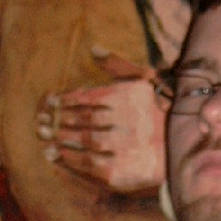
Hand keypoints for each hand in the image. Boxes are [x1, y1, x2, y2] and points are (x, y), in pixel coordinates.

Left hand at [36, 52, 166, 190]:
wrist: (179, 149)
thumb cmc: (155, 111)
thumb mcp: (142, 82)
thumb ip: (117, 66)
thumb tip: (94, 49)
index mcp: (130, 99)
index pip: (91, 98)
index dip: (67, 99)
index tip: (50, 101)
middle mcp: (127, 122)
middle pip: (86, 120)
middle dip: (61, 120)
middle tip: (42, 121)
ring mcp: (124, 148)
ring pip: (86, 141)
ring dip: (63, 138)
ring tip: (45, 136)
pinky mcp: (121, 171)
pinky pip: (90, 164)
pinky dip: (71, 159)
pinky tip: (57, 155)